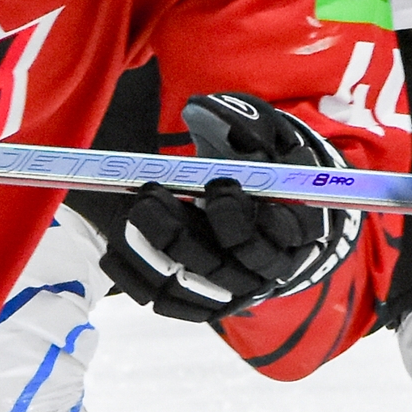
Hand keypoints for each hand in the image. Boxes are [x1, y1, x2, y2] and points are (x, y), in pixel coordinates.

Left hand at [100, 93, 360, 321]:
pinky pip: (166, 301)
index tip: (218, 183)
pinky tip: (115, 247)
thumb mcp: (267, 132)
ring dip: (155, 254)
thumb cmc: (266, 160)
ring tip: (136, 209)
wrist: (265, 198)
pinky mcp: (203, 299)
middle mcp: (267, 270)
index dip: (242, 217)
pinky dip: (138, 278)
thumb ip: (244, 122)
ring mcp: (234, 289)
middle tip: (151, 193)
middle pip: (226, 270)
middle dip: (183, 234)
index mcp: (296, 229)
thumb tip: (202, 111)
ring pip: (191, 289)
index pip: (276, 238)